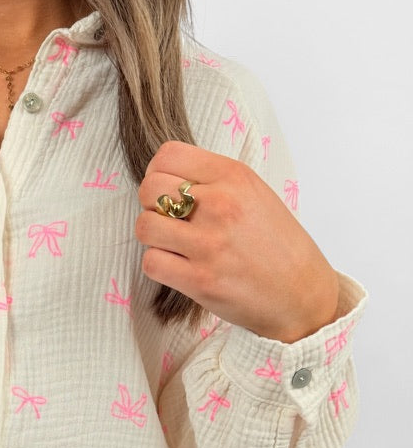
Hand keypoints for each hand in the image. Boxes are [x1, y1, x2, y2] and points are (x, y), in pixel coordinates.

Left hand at [135, 141, 339, 342]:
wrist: (302, 292)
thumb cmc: (277, 245)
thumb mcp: (255, 194)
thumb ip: (213, 181)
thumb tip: (169, 179)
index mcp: (234, 176)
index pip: (167, 156)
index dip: (158, 174)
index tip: (168, 191)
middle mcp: (221, 204)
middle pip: (149, 189)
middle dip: (151, 206)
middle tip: (169, 222)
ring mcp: (209, 243)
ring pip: (145, 226)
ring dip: (153, 238)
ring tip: (174, 246)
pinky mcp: (200, 279)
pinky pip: (151, 263)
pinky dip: (159, 266)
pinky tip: (178, 268)